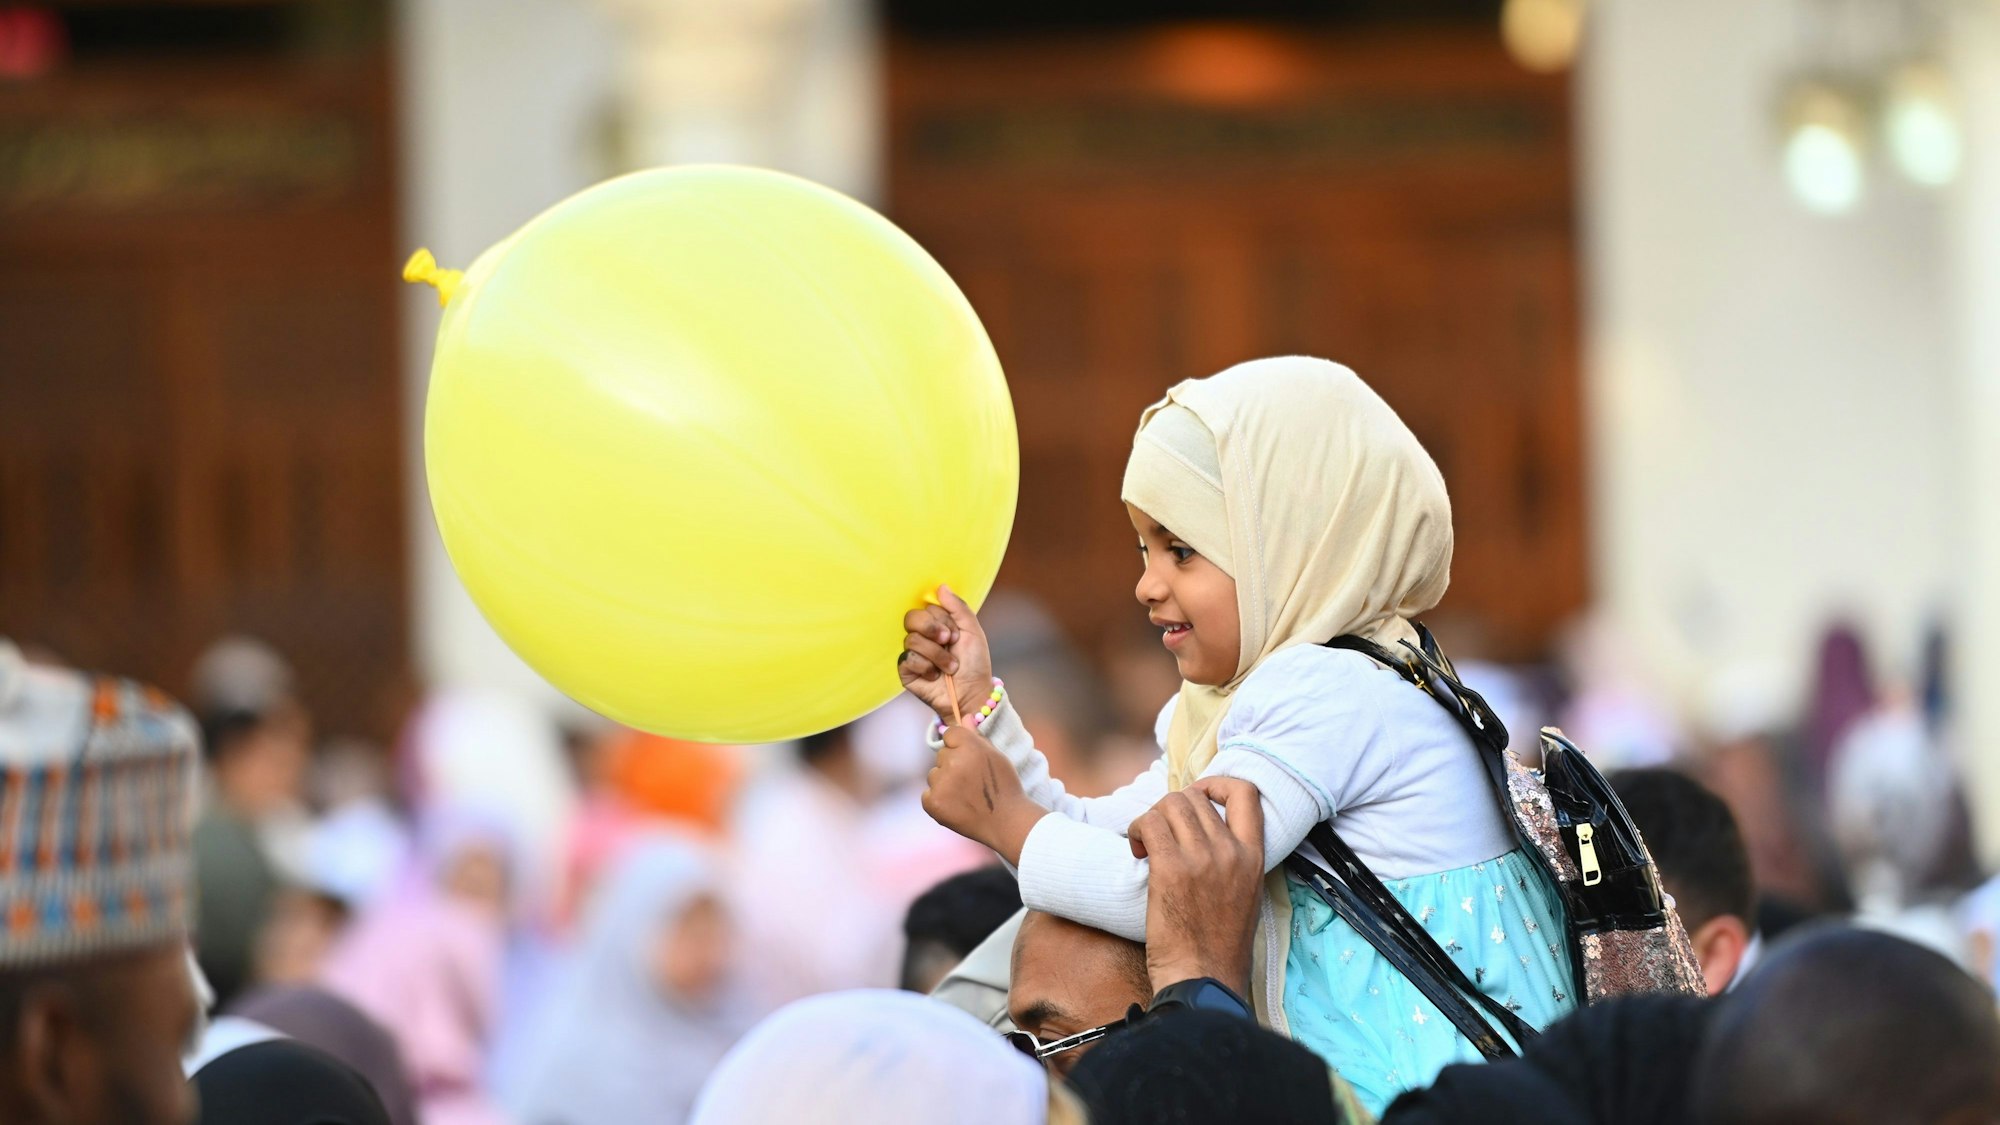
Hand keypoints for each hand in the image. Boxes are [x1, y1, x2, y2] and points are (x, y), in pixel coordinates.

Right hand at [899, 585, 993, 724]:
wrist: (973, 692)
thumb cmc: (975, 663)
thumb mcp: (972, 631)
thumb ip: (958, 607)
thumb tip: (941, 587)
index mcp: (937, 624)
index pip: (927, 608)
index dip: (943, 619)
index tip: (957, 634)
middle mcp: (923, 636)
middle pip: (912, 618)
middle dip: (933, 629)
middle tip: (950, 641)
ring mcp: (913, 653)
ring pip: (912, 640)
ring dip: (937, 654)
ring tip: (951, 667)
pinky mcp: (906, 671)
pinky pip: (907, 659)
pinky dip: (926, 667)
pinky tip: (935, 676)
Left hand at [922, 725, 1042, 862]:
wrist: (1007, 822)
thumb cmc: (1004, 787)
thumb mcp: (995, 756)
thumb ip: (976, 736)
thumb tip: (964, 716)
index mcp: (969, 746)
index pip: (950, 734)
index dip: (960, 746)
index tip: (971, 759)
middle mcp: (952, 762)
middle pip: (942, 755)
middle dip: (953, 764)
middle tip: (972, 781)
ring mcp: (941, 784)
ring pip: (934, 774)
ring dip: (944, 782)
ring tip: (966, 795)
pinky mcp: (933, 803)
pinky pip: (927, 795)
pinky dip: (938, 800)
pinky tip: (957, 806)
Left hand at [1128, 777, 1265, 999]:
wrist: (1203, 979)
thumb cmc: (1218, 946)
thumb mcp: (1245, 896)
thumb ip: (1233, 860)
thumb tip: (1204, 831)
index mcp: (1254, 856)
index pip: (1245, 792)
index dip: (1215, 784)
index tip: (1198, 799)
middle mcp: (1230, 851)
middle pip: (1193, 797)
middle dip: (1170, 809)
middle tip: (1161, 835)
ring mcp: (1201, 858)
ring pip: (1169, 805)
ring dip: (1151, 819)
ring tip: (1147, 846)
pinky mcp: (1170, 869)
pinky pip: (1147, 824)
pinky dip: (1136, 831)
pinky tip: (1137, 853)